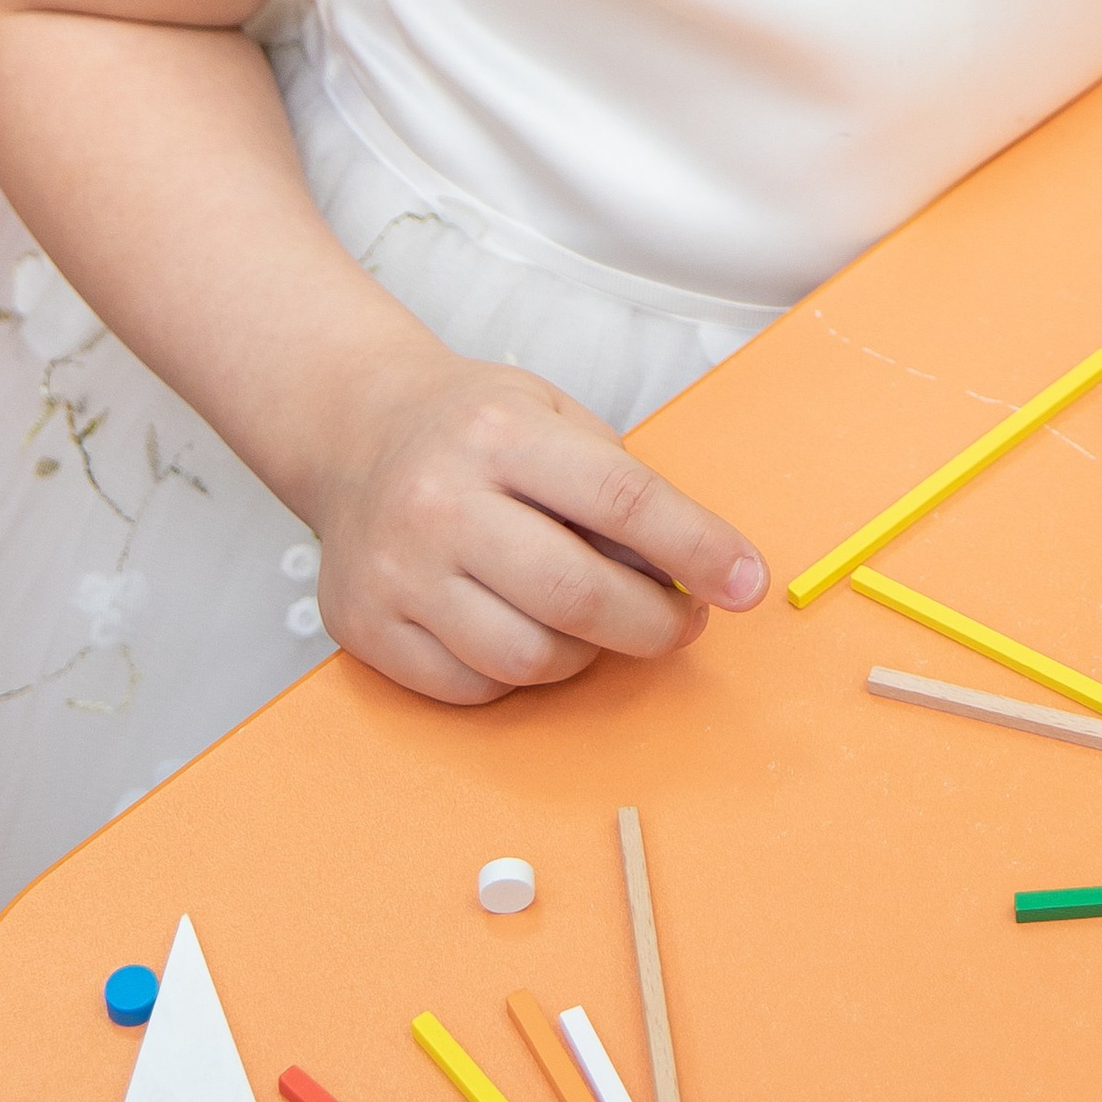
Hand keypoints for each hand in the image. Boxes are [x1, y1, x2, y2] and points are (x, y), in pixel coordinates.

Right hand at [305, 341, 766, 704]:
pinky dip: (520, 674)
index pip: (623, 499)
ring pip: (528, 657)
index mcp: (499, 433)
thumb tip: (696, 570)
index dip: (699, 548)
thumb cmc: (473, 427)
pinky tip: (528, 630)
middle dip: (655, 624)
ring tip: (601, 622)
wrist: (354, 431)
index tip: (747, 583)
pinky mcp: (366, 629)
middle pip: (577, 596)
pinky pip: (474, 687)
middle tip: (686, 622)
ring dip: (590, 654)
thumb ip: (618, 484)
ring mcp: (397, 572)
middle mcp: (439, 502)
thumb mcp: (553, 415)